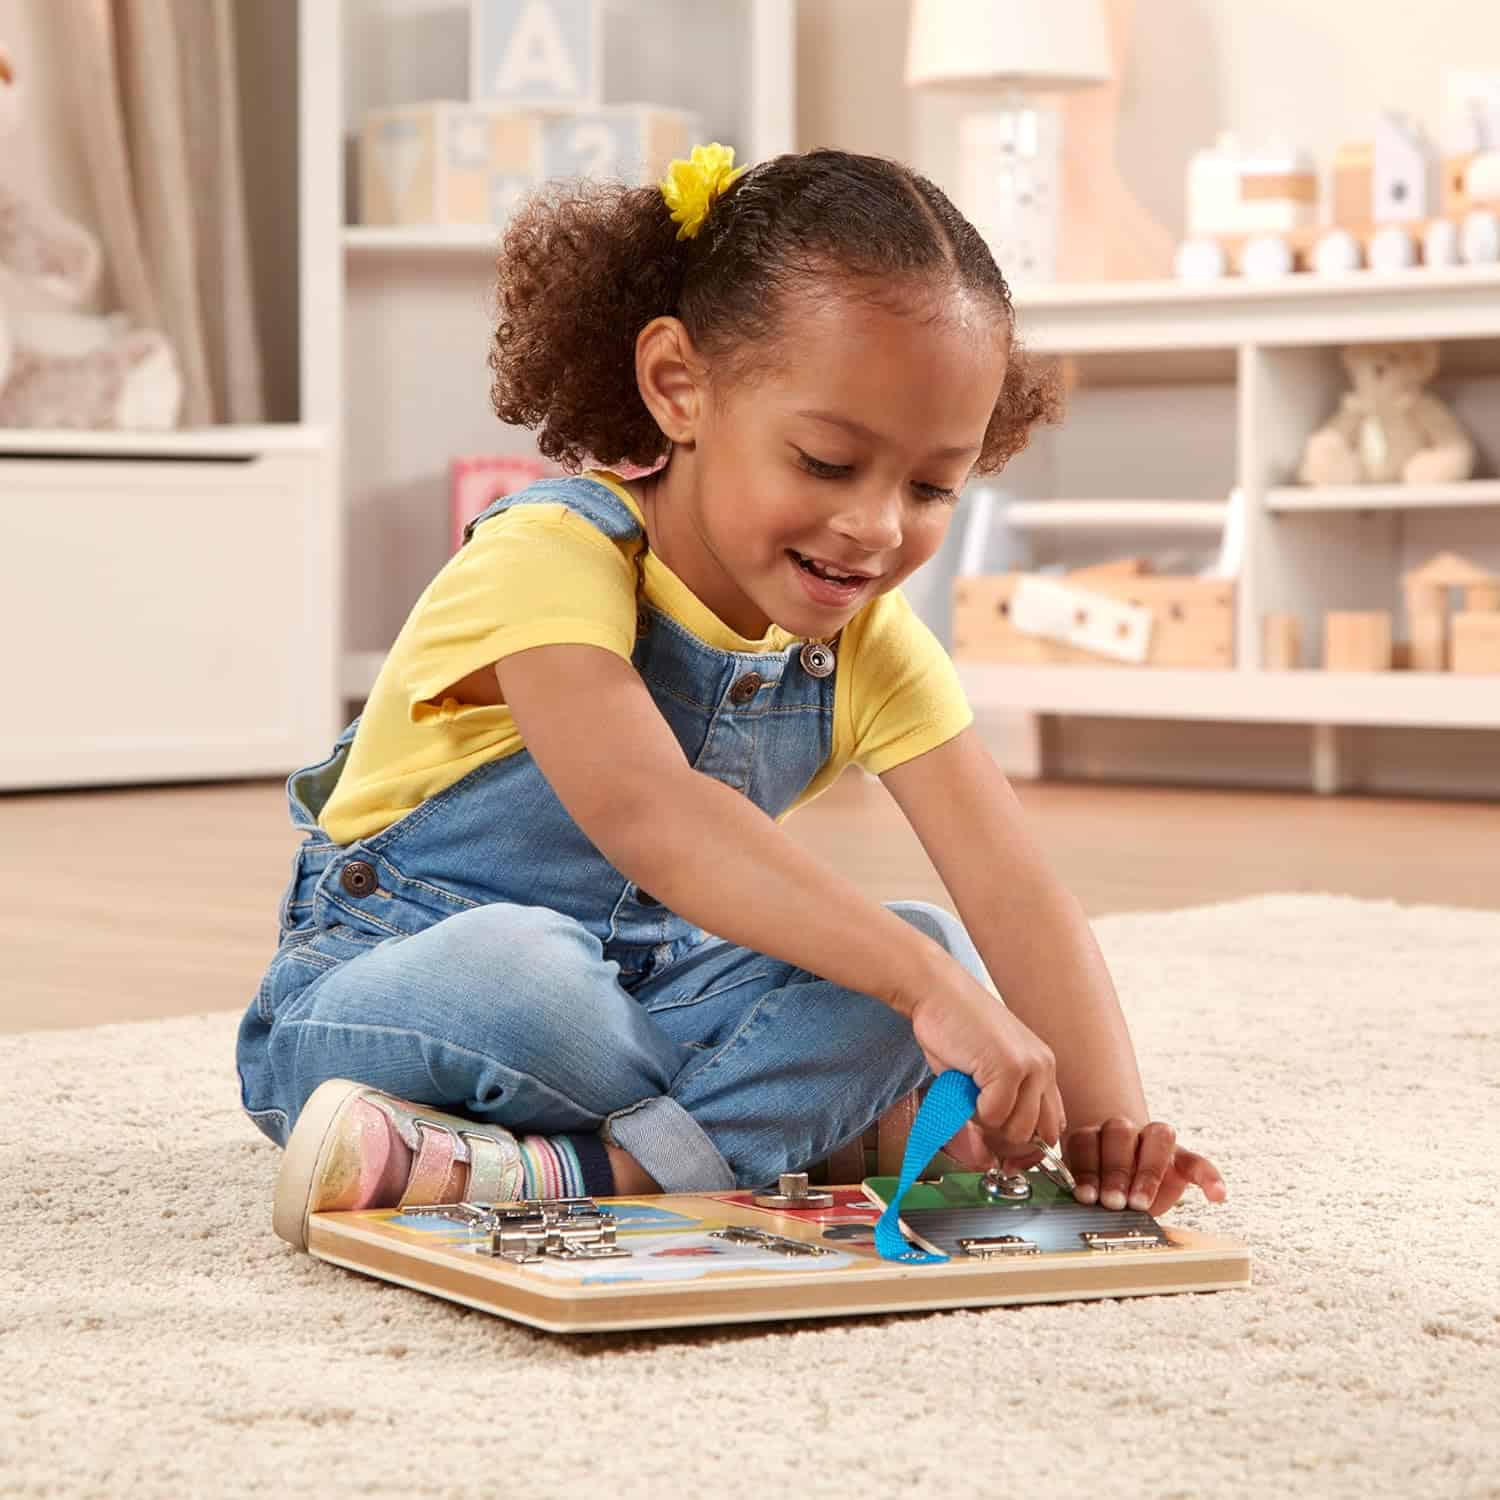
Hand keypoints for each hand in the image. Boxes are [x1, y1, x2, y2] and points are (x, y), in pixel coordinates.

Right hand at [904, 957, 1064, 1165]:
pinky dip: (973, 1110)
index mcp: (1042, 1067)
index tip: (1006, 1159)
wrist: (936, 991)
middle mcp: (1044, 1067)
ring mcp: (1030, 1067)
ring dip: (987, 1125)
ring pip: (1018, 1131)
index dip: (1030, 1149)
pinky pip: (994, 1116)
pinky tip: (964, 1082)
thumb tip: (988, 1161)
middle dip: (1008, 1144)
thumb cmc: (953, 1030)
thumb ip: (993, 1113)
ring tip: (968, 1096)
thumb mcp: (982, 1075)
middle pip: (1041, 1136)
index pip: (1054, 1126)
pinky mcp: (1009, 1067)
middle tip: (978, 1128)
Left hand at [1050, 1118, 1226, 1215]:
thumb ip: (1084, 1190)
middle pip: (1119, 1134)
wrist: (1128, 1179)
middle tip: (1112, 1202)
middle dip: (1115, 1171)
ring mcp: (1154, 1142)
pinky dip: (1209, 1176)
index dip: (1085, 1169)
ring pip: (1156, 1138)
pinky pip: (1198, 1161)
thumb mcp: (1088, 1187)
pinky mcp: (1183, 1159)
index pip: (1087, 1141)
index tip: (1085, 1196)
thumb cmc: (1103, 1186)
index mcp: (1094, 1135)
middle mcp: (1124, 1131)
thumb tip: (1073, 1209)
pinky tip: (1216, 1195)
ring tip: (1140, 1204)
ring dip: (1147, 1172)